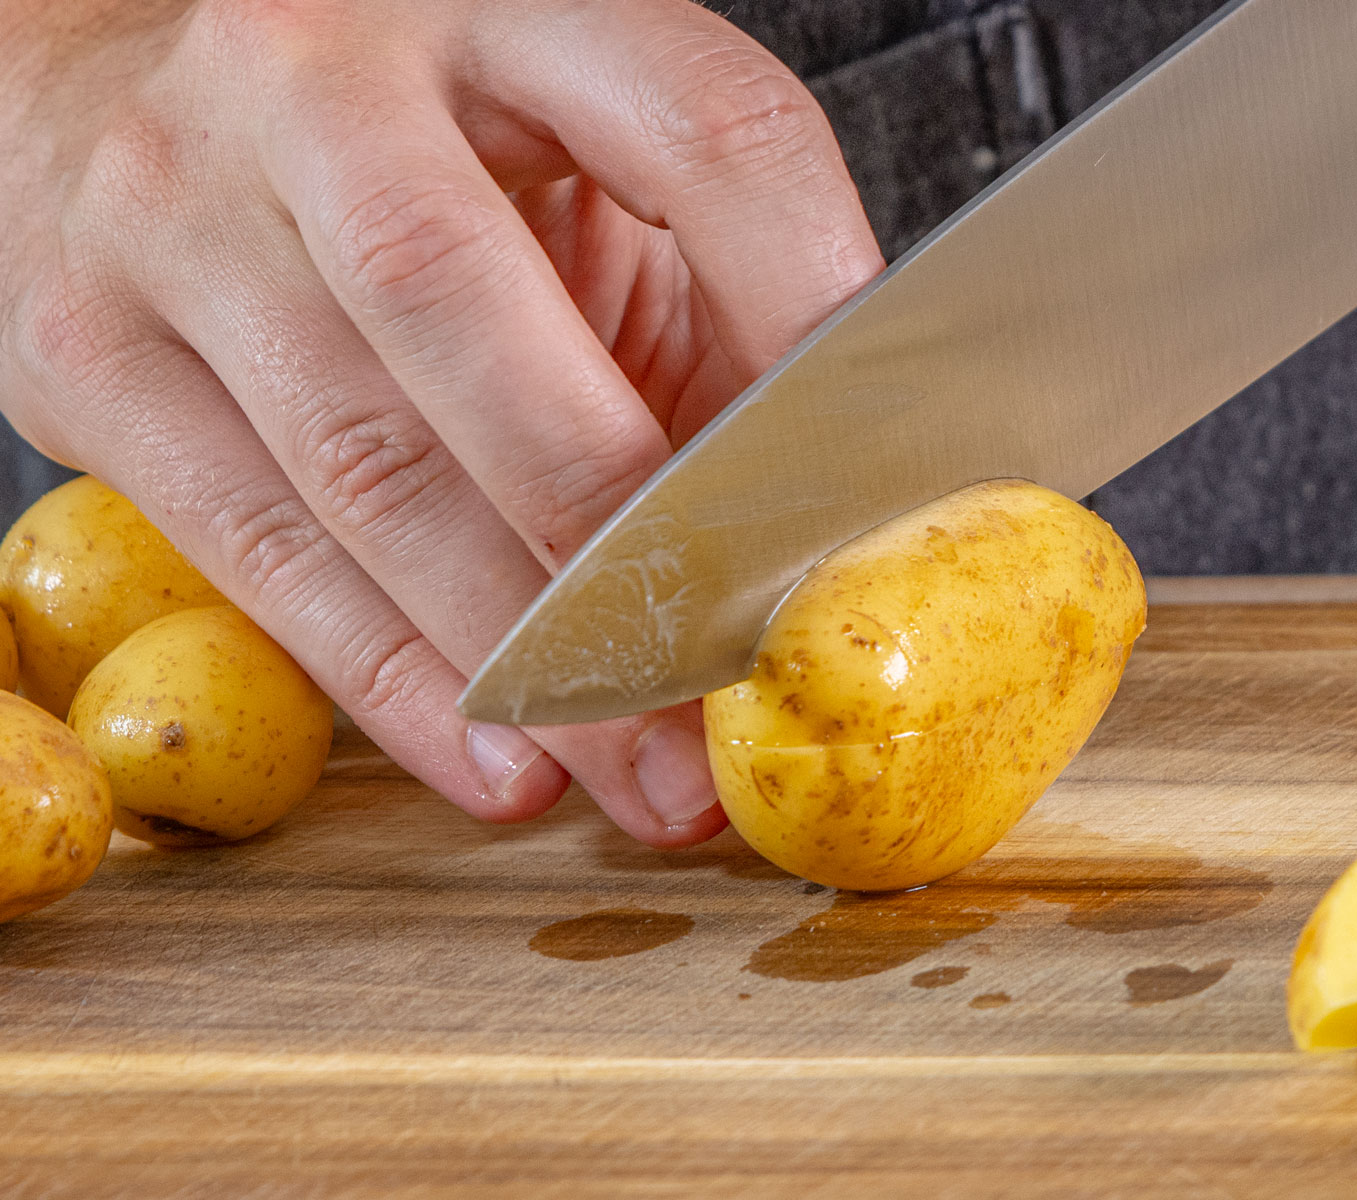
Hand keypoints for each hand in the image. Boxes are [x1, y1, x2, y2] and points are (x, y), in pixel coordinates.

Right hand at [0, 0, 882, 843]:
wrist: (115, 105)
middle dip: (620, 536)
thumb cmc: (413, 156)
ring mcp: (176, 207)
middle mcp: (320, 79)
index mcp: (507, 3)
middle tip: (723, 684)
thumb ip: (702, 306)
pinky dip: (392, 678)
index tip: (858, 481)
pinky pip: (257, 548)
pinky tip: (498, 758)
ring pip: (365, 460)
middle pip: (477, 311)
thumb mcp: (579, 170)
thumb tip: (816, 526)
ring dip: (521, 654)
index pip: (703, 129)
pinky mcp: (87, 347)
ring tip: (638, 770)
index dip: (805, 305)